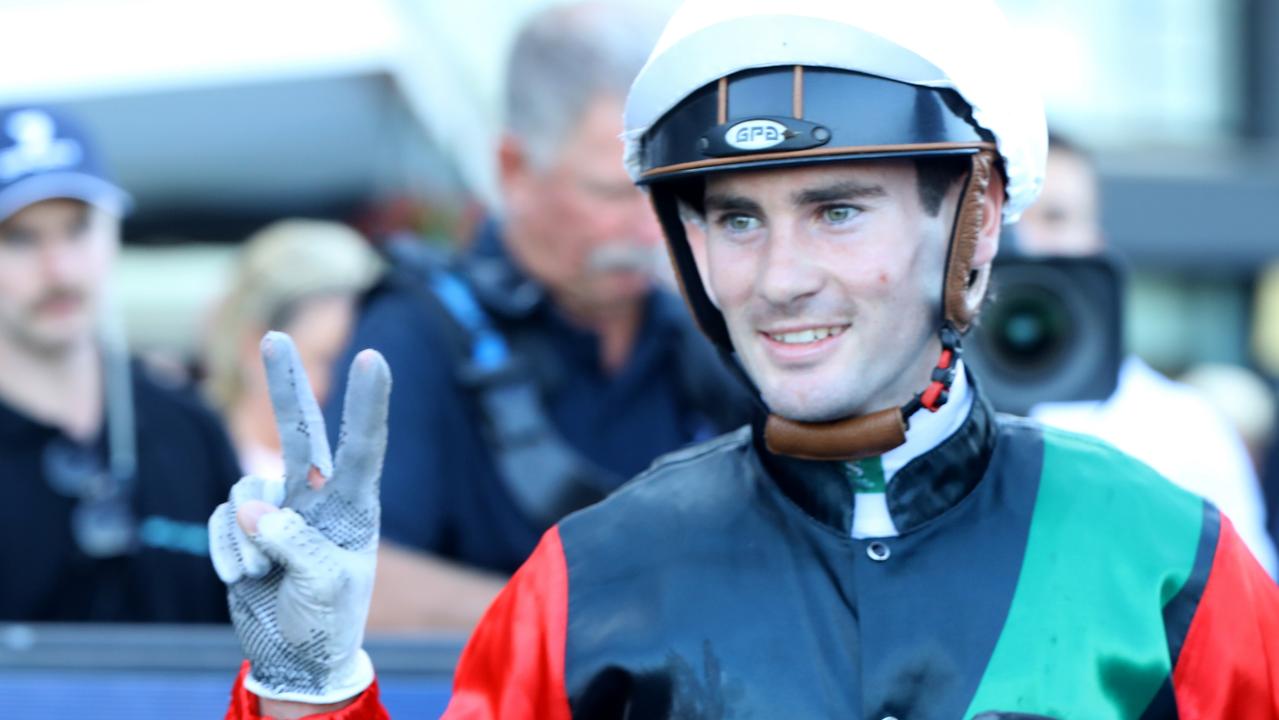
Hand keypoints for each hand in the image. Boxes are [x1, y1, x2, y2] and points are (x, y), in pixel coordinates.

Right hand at [208, 332, 390, 703]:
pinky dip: (228, 550)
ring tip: (265, 572)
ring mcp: (279, 508)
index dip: (367, 404)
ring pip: (247, 489)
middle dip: (285, 384)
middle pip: (300, 431)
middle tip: (274, 336)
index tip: (374, 358)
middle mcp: (318, 496)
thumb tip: (254, 507)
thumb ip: (294, 544)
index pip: (363, 448)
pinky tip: (243, 577)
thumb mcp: (325, 586)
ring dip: (247, 536)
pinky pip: (224, 520)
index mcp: (355, 507)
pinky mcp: (245, 525)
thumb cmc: (328, 619)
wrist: (296, 655)